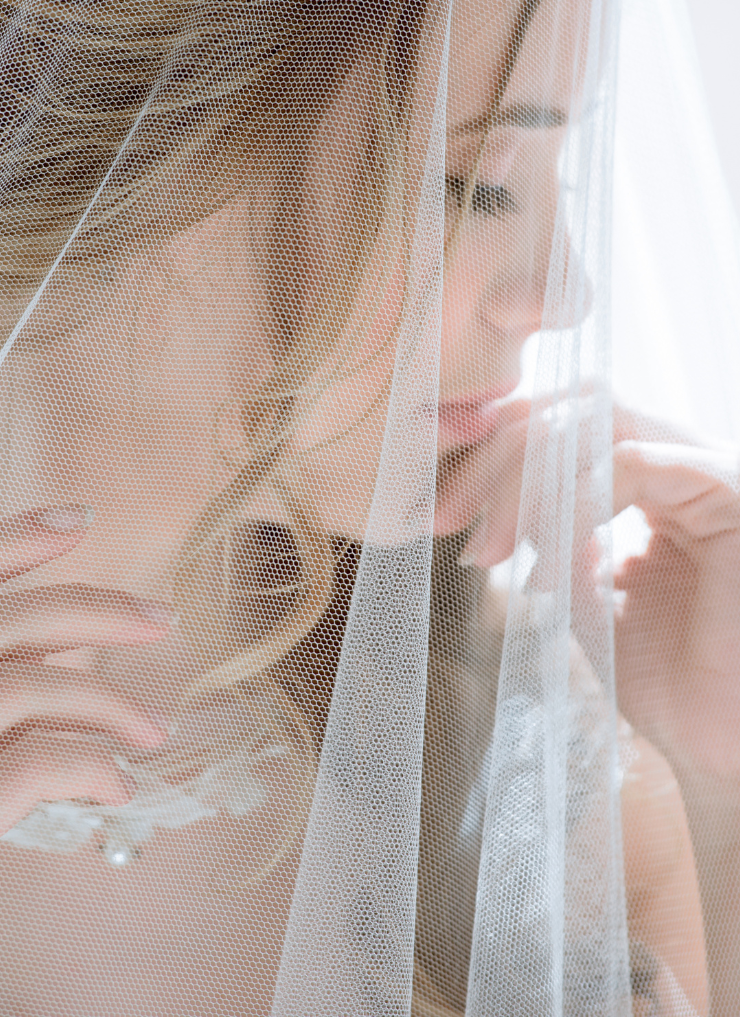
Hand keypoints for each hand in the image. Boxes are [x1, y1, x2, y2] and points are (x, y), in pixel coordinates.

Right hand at [0, 506, 170, 1016]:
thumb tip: (64, 643)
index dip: (2, 537)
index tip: (77, 518)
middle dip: (88, 605)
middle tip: (161, 617)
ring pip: (20, 686)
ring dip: (109, 698)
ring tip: (154, 730)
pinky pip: (34, 767)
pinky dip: (95, 763)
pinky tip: (119, 789)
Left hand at [436, 400, 739, 788]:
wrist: (718, 744)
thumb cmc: (662, 678)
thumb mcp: (578, 586)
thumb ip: (541, 527)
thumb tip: (486, 488)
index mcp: (652, 473)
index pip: (563, 416)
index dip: (492, 449)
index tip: (440, 507)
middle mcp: (683, 457)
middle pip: (571, 405)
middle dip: (493, 454)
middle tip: (444, 515)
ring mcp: (710, 467)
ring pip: (594, 421)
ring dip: (521, 481)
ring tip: (487, 549)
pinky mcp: (730, 488)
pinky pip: (632, 464)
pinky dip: (571, 508)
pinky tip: (544, 574)